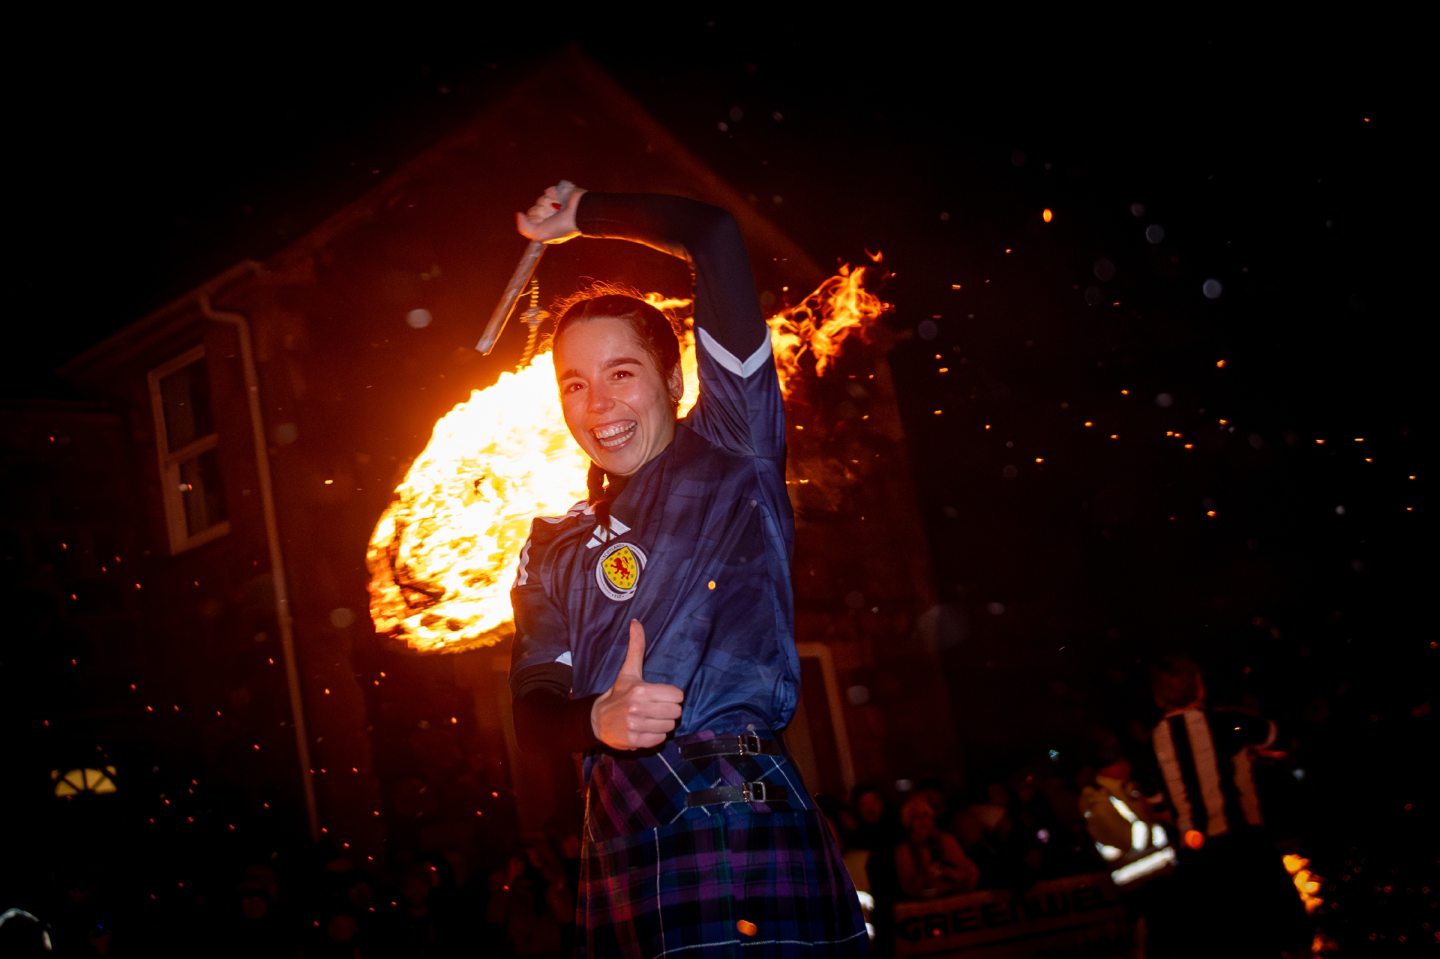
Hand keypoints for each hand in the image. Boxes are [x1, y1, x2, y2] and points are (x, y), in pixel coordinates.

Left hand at [515, 183, 584, 243]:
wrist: (579, 213)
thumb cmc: (562, 226)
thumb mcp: (540, 234)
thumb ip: (524, 228)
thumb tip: (518, 214)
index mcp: (547, 228)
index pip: (531, 219)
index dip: (535, 219)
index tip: (543, 222)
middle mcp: (550, 217)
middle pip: (535, 208)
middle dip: (542, 210)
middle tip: (553, 214)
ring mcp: (555, 205)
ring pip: (541, 199)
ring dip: (549, 202)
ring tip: (559, 207)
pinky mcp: (559, 194)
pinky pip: (549, 191)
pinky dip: (554, 194)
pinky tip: (561, 200)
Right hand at [590, 619, 682, 749]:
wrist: (597, 719)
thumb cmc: (619, 693)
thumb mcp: (629, 671)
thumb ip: (636, 647)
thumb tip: (636, 622)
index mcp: (641, 690)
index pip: (677, 695)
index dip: (671, 696)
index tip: (660, 696)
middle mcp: (638, 708)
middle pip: (676, 712)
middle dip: (668, 711)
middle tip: (656, 708)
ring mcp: (635, 725)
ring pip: (669, 727)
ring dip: (662, 724)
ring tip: (650, 719)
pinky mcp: (634, 741)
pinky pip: (659, 740)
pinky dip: (655, 736)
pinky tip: (645, 729)